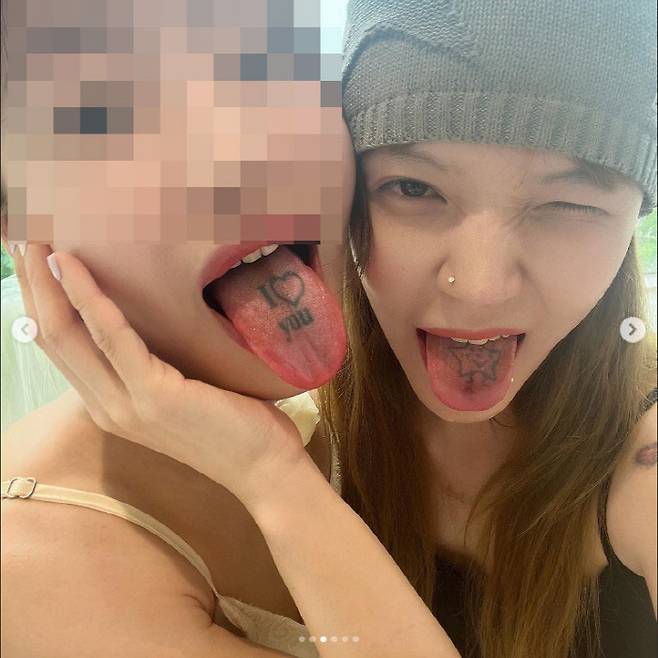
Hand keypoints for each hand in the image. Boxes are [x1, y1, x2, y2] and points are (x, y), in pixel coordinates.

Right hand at [11, 243, 307, 508]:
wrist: (263, 467)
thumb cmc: (231, 423)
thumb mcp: (179, 392)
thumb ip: (150, 365)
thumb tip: (147, 320)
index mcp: (109, 404)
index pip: (59, 347)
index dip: (40, 300)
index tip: (31, 259)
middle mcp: (106, 406)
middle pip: (51, 336)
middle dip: (32, 283)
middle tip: (20, 234)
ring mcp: (125, 404)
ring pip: (67, 334)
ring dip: (47, 281)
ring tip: (35, 237)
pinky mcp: (153, 395)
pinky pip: (112, 337)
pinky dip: (89, 296)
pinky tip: (73, 263)